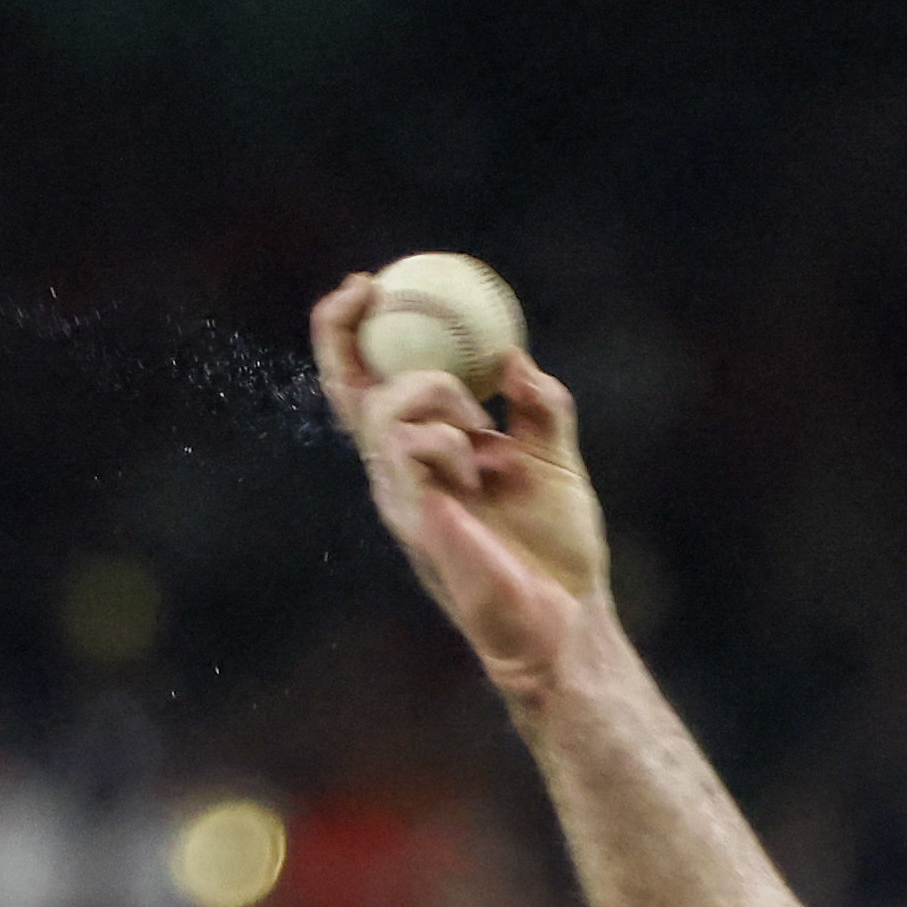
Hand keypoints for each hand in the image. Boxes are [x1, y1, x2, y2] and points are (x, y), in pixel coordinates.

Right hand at [312, 278, 612, 705]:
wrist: (567, 622)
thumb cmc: (559, 553)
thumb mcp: (555, 460)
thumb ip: (539, 406)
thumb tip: (514, 358)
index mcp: (425, 456)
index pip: (373, 387)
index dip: (357, 334)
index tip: (374, 283)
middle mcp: (399, 475)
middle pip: (346, 391)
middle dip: (339, 329)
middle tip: (366, 286)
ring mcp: (401, 498)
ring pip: (384, 409)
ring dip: (435, 393)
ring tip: (480, 429)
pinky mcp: (414, 518)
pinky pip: (411, 446)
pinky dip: (450, 440)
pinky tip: (480, 471)